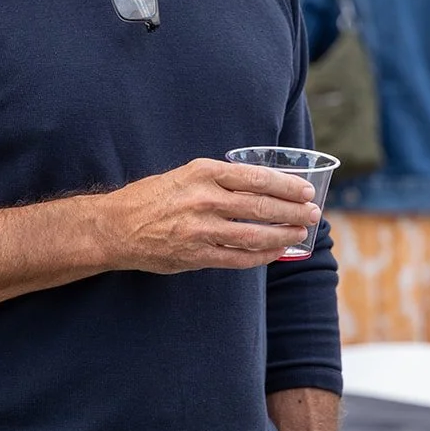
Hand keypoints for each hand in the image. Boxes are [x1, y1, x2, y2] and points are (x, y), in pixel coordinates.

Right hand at [105, 158, 319, 273]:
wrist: (116, 226)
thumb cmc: (152, 197)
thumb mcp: (186, 175)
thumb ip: (219, 179)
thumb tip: (259, 185)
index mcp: (204, 173)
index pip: (257, 177)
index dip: (287, 185)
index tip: (305, 190)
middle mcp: (205, 199)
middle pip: (262, 206)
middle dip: (293, 211)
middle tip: (313, 213)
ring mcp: (201, 230)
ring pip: (255, 234)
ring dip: (284, 235)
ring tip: (301, 233)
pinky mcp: (196, 255)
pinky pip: (239, 258)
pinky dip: (262, 256)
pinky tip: (276, 253)